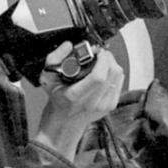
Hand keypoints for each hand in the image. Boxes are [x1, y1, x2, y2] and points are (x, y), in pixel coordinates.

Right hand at [33, 44, 124, 159]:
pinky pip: (119, 82)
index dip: (102, 59)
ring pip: (118, 76)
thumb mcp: (47, 78)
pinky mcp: (111, 105)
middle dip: (107, 57)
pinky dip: (114, 72)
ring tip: (101, 61)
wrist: (64, 122)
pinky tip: (104, 71)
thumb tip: (68, 46)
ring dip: (111, 63)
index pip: (99, 77)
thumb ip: (54, 58)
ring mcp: (104, 105)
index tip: (97, 51)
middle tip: (99, 53)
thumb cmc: (57, 99)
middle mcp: (92, 103)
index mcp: (76, 97)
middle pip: (112, 73)